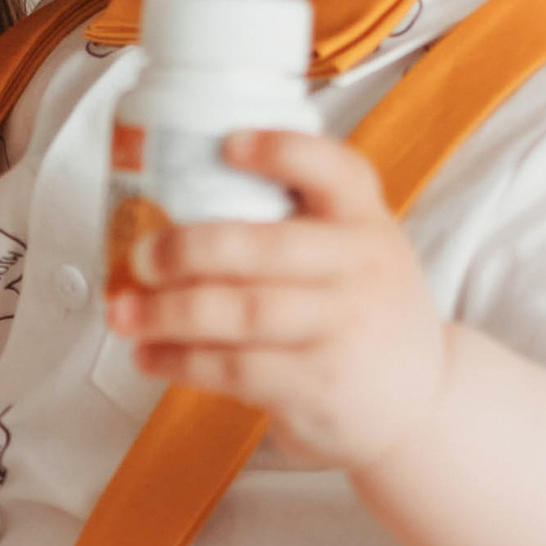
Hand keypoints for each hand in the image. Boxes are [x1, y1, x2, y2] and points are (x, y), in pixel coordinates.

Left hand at [104, 131, 447, 468]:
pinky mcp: (320, 386)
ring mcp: (343, 329)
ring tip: (124, 312)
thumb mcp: (359, 251)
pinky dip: (181, 362)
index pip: (336, 170)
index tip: (228, 143)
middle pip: (267, 248)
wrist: (421, 402)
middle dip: (190, 249)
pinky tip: (150, 356)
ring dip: (169, 313)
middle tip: (139, 256)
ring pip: (242, 314)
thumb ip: (298, 224)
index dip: (282, 152)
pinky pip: (236, 370)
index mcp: (366, 220)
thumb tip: (170, 208)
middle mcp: (362, 268)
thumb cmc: (364, 312)